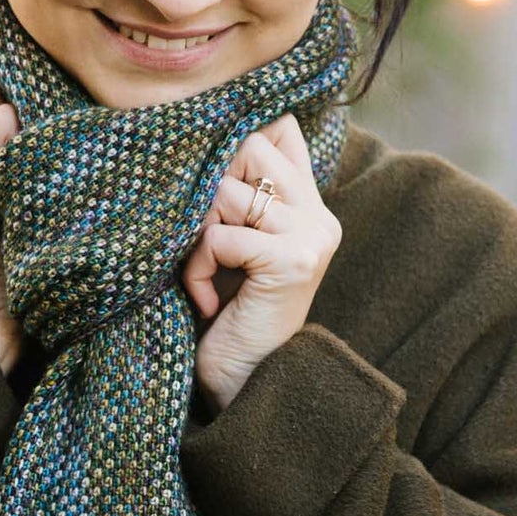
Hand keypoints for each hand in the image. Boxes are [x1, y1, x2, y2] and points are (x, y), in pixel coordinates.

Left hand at [180, 113, 341, 413]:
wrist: (248, 387)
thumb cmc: (230, 316)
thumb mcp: (236, 246)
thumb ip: (237, 196)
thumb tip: (201, 133)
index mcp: (311, 205)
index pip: (281, 127)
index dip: (237, 138)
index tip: (210, 182)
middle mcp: (319, 215)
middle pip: (250, 145)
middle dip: (209, 185)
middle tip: (204, 236)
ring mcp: (310, 237)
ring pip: (228, 190)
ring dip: (197, 232)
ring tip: (201, 270)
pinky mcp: (290, 262)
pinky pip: (222, 236)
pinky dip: (197, 267)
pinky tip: (207, 301)